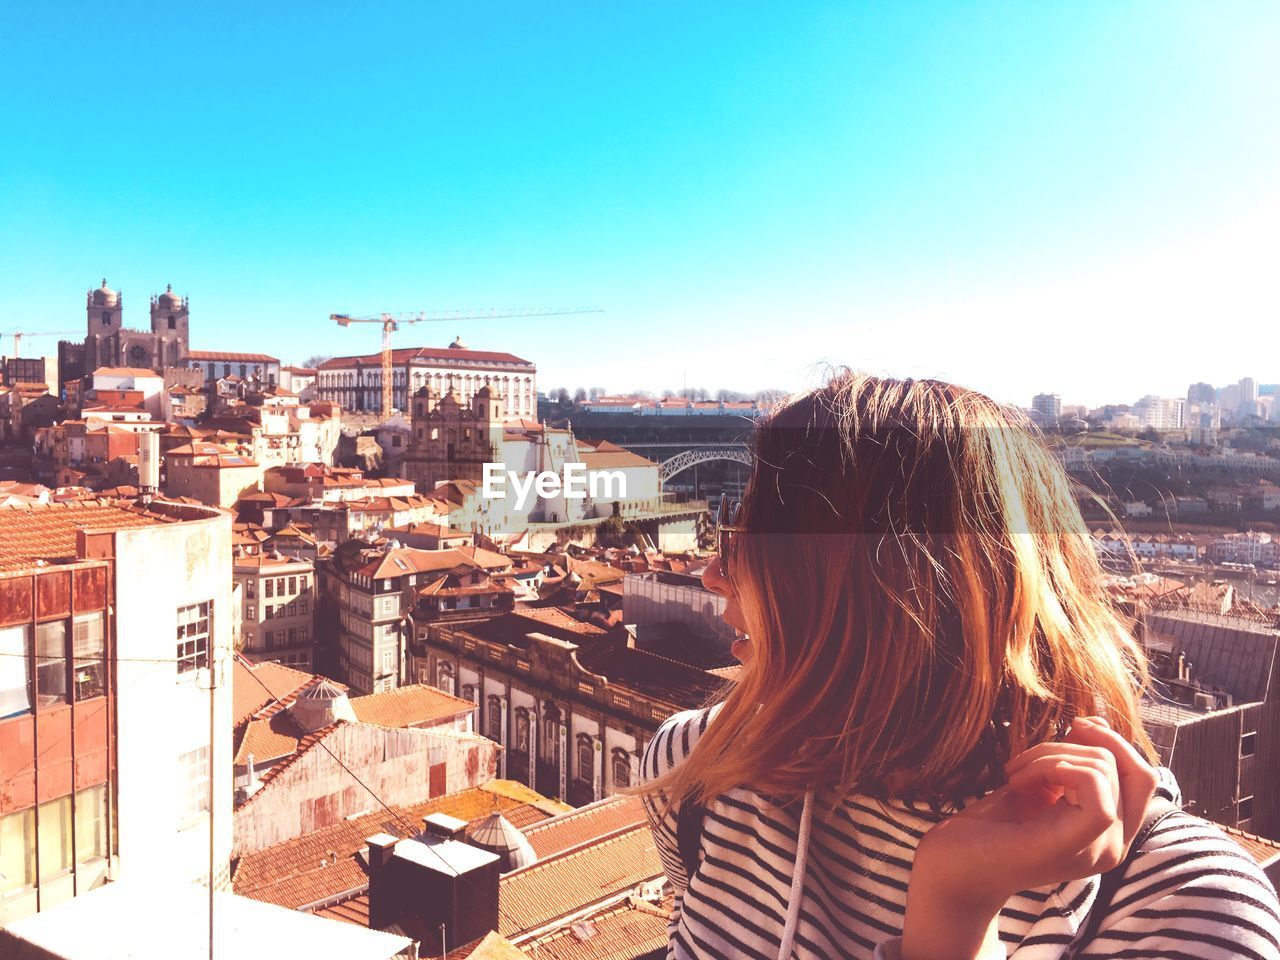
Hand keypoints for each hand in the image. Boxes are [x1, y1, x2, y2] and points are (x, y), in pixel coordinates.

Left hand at [901, 717, 1158, 959]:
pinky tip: (1019, 782)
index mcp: (1110, 834)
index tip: (1074, 726)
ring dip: (1047, 755)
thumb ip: (1073, 759)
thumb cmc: (992, 825)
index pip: (1143, 777)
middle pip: (1134, 770)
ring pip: (1103, 767)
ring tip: (1015, 775)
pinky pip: (1094, 783)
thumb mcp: (1041, 782)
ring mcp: (1101, 849)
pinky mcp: (1081, 842)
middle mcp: (1114, 846)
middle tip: (1028, 759)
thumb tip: (1097, 721)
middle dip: (1079, 744)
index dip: (1114, 742)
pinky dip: (1052, 766)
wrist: (954, 863)